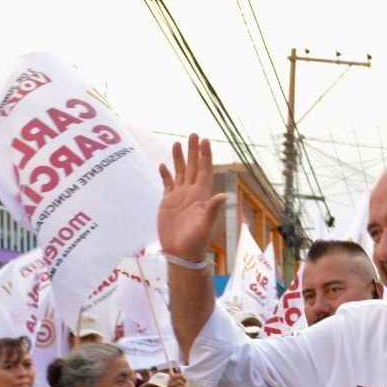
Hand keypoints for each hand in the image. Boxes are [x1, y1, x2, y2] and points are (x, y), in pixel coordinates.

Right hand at [157, 134, 227, 261]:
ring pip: (180, 172)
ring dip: (179, 158)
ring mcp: (179, 197)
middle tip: (193, 134)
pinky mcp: (168, 202)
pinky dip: (166, 174)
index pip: (204, 170)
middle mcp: (191, 193)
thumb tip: (223, 195)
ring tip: (177, 143)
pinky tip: (163, 165)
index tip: (205, 139)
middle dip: (193, 151)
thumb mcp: (205, 225)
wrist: (181, 253)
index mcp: (201, 195)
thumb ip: (212, 210)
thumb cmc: (196, 242)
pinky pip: (167, 184)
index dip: (205, 155)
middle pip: (192, 167)